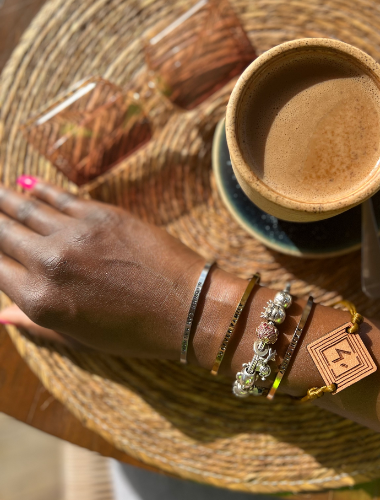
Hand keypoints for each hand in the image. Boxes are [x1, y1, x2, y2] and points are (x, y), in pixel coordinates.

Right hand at [0, 177, 204, 356]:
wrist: (189, 307)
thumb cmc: (136, 332)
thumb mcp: (80, 338)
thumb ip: (35, 323)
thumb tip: (1, 316)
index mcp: (40, 300)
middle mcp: (49, 263)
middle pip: (3, 232)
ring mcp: (76, 233)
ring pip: (25, 207)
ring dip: (3, 198)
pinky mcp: (103, 214)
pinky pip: (61, 196)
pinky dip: (40, 189)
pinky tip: (27, 183)